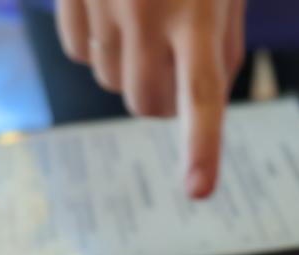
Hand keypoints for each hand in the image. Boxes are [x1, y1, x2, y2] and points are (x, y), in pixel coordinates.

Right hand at [56, 0, 245, 197]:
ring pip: (110, 82)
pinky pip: (77, 52)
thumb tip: (198, 115)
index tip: (198, 191)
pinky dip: (93, 44)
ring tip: (142, 17)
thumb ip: (221, 50)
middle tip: (170, 60)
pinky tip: (110, 9)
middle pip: (147, 103)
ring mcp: (104, 1)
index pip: (200, 93)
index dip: (200, 146)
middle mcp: (148, 9)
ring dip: (127, 67)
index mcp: (198, 12)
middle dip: (160, 98)